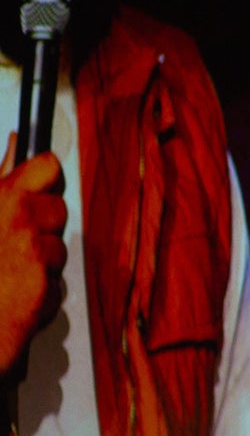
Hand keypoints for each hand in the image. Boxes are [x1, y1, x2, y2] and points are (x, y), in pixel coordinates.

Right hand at [0, 136, 68, 369]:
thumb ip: (3, 181)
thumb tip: (17, 141)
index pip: (47, 167)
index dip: (46, 181)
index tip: (40, 189)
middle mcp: (15, 216)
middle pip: (58, 208)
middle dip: (44, 227)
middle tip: (14, 246)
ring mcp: (30, 246)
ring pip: (59, 246)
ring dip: (42, 262)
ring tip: (9, 273)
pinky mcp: (42, 277)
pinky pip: (57, 279)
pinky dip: (42, 290)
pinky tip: (15, 294)